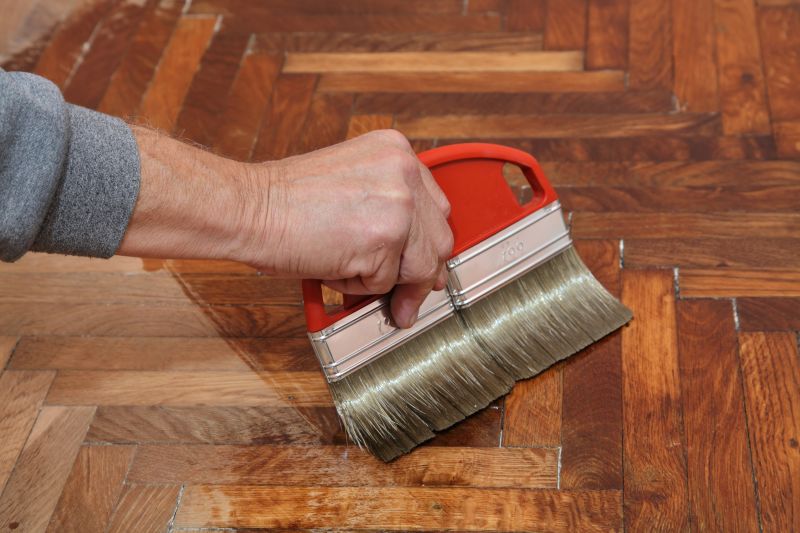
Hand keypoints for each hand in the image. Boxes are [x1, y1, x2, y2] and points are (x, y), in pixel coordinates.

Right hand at [238, 130, 452, 327]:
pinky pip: (387, 283)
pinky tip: (332, 265)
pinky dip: (359, 287)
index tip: (421, 265)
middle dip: (420, 273)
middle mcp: (405, 171)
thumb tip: (413, 256)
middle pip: (439, 239)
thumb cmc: (284, 199)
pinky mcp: (385, 239)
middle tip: (403, 297)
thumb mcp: (351, 183)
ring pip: (419, 267)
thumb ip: (387, 207)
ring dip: (386, 280)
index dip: (427, 244)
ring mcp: (399, 205)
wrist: (250, 207)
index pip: (435, 208)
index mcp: (396, 151)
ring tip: (345, 268)